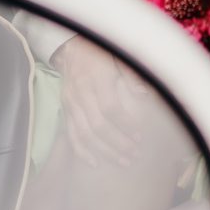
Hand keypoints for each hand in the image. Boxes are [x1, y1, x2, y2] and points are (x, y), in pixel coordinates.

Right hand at [56, 36, 165, 168]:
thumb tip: (145, 94)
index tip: (140, 136)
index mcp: (97, 78)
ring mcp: (71, 102)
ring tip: (123, 161)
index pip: (110, 107)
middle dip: (118, 143)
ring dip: (104, 151)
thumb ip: (131, 75)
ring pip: (84, 133)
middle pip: (98, 125)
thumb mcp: (119, 56)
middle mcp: (81, 92)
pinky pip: (71, 134)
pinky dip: (82, 151)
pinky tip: (94, 162)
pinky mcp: (65, 109)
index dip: (125, 124)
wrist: (73, 46)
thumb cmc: (102, 52)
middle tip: (135, 155)